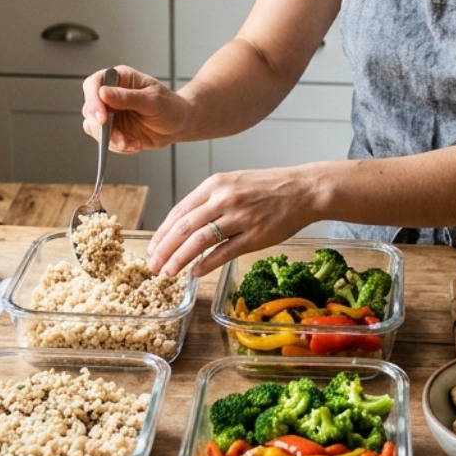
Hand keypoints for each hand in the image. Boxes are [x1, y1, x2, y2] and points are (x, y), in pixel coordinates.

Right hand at [80, 66, 190, 152]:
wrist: (179, 124)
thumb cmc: (170, 106)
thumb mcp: (152, 100)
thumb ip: (127, 97)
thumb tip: (103, 92)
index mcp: (120, 79)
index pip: (94, 84)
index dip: (93, 99)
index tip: (102, 117)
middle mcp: (111, 95)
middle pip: (89, 107)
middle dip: (101, 126)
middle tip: (117, 137)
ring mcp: (110, 113)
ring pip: (93, 126)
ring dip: (110, 139)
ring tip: (130, 143)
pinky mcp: (113, 129)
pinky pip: (104, 140)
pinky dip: (117, 146)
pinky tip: (134, 145)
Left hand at [147, 166, 319, 275]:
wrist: (304, 189)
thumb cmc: (268, 187)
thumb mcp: (233, 182)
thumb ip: (209, 200)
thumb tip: (184, 223)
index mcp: (215, 184)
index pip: (179, 211)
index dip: (162, 233)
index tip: (152, 248)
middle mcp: (224, 198)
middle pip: (184, 227)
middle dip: (164, 249)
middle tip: (152, 265)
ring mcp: (240, 217)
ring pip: (200, 240)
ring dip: (179, 258)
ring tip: (168, 272)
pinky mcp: (255, 235)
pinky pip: (224, 252)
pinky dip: (207, 263)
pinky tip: (195, 272)